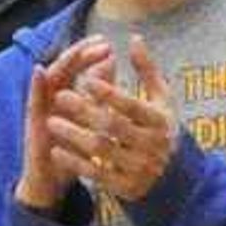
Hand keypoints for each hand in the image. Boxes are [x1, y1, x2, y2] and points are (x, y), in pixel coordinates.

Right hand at [12, 34, 108, 211]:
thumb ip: (99, 96)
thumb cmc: (72, 150)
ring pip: (48, 80)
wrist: (52, 181)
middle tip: (100, 43)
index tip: (107, 44)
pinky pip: (32, 102)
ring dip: (63, 65)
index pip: (77, 70)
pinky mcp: (32, 124)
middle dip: (80, 54)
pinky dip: (35, 84)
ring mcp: (40, 110)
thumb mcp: (90, 122)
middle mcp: (51, 100)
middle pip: (64, 69)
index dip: (89, 56)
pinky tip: (40, 71)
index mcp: (66, 98)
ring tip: (80, 52)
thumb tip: (112, 68)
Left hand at [57, 36, 178, 206]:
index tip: (85, 80)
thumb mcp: (161, 99)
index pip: (132, 106)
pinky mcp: (127, 186)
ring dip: (74, 135)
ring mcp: (141, 168)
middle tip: (60, 97)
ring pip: (102, 149)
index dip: (109, 93)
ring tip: (52, 122)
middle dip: (85, 111)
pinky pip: (96, 174)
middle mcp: (153, 145)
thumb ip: (146, 70)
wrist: (174, 177)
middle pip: (114, 126)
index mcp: (161, 122)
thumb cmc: (160, 128)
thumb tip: (133, 38)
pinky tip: (56, 150)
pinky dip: (74, 162)